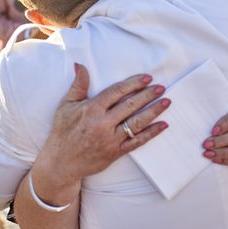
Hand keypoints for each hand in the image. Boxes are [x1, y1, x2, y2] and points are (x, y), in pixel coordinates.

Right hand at [33, 64, 170, 187]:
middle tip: (161, 87)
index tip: (147, 78)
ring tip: (166, 101)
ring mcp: (110, 139)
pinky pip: (137, 142)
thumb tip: (81, 65)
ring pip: (136, 122)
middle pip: (130, 105)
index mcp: (91, 109)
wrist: (61, 163)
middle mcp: (102, 123)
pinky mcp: (115, 153)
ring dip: (153, 111)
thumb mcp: (66, 106)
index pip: (117, 92)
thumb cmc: (63, 132)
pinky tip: (163, 125)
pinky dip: (151, 133)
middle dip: (148, 95)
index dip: (133, 83)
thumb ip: (78, 85)